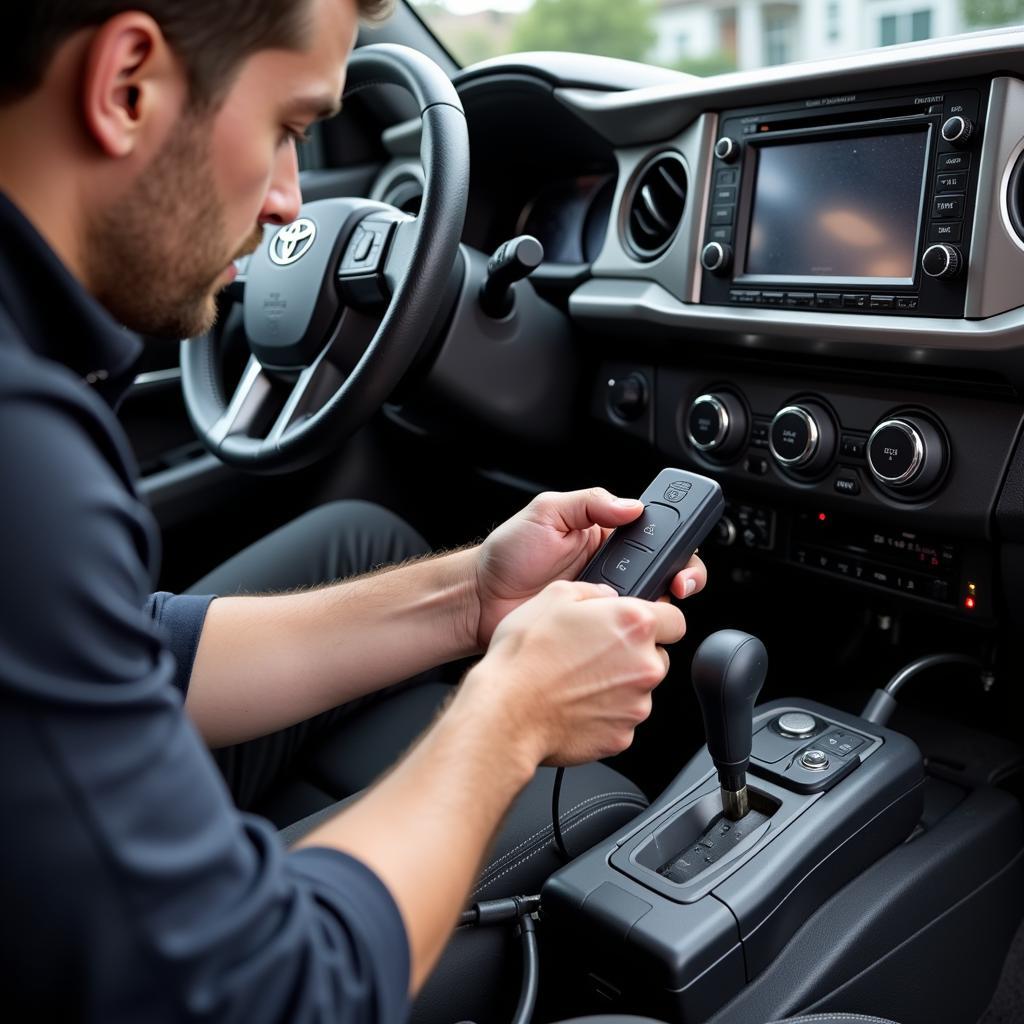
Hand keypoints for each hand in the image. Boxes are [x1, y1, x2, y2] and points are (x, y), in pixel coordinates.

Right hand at [459, 579, 686, 765]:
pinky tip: (573, 702)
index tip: (637, 626)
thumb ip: (593, 591)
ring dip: (617, 684)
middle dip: (632, 653)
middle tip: (593, 652)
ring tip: (575, 679)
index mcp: (633, 624)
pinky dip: (603, 712)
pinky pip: (620, 718)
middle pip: (656, 656)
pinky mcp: (622, 736)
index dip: (656, 620)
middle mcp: (644, 665)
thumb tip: (606, 597)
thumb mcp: (553, 596)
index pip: (675, 620)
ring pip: (638, 689)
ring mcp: (636, 705)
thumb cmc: (525, 656)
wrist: (506, 712)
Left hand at [471, 487, 706, 648]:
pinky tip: (625, 627)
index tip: (681, 553)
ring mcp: (607, 602)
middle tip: (676, 585)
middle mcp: (614, 568)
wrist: (480, 600)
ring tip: (645, 605)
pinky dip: (633, 632)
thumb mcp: (547, 512)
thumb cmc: (508, 554)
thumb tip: (631, 505)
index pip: (657, 534)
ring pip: (652, 606)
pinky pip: (627, 632)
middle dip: (682, 578)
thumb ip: (589, 502)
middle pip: (667, 572)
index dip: (678, 543)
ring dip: (657, 606)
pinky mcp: (598, 631)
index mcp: (607, 535)